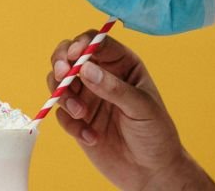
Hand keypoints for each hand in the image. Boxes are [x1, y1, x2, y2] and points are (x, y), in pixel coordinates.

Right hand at [48, 30, 214, 189]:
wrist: (151, 172)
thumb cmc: (156, 134)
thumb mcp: (141, 107)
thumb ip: (113, 87)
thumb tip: (85, 68)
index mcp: (122, 64)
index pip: (96, 42)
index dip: (82, 44)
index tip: (74, 55)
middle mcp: (101, 75)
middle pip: (69, 55)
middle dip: (61, 63)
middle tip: (63, 76)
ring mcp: (86, 96)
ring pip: (58, 81)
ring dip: (63, 95)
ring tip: (82, 114)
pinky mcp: (77, 119)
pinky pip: (60, 113)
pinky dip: (71, 124)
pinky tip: (92, 137)